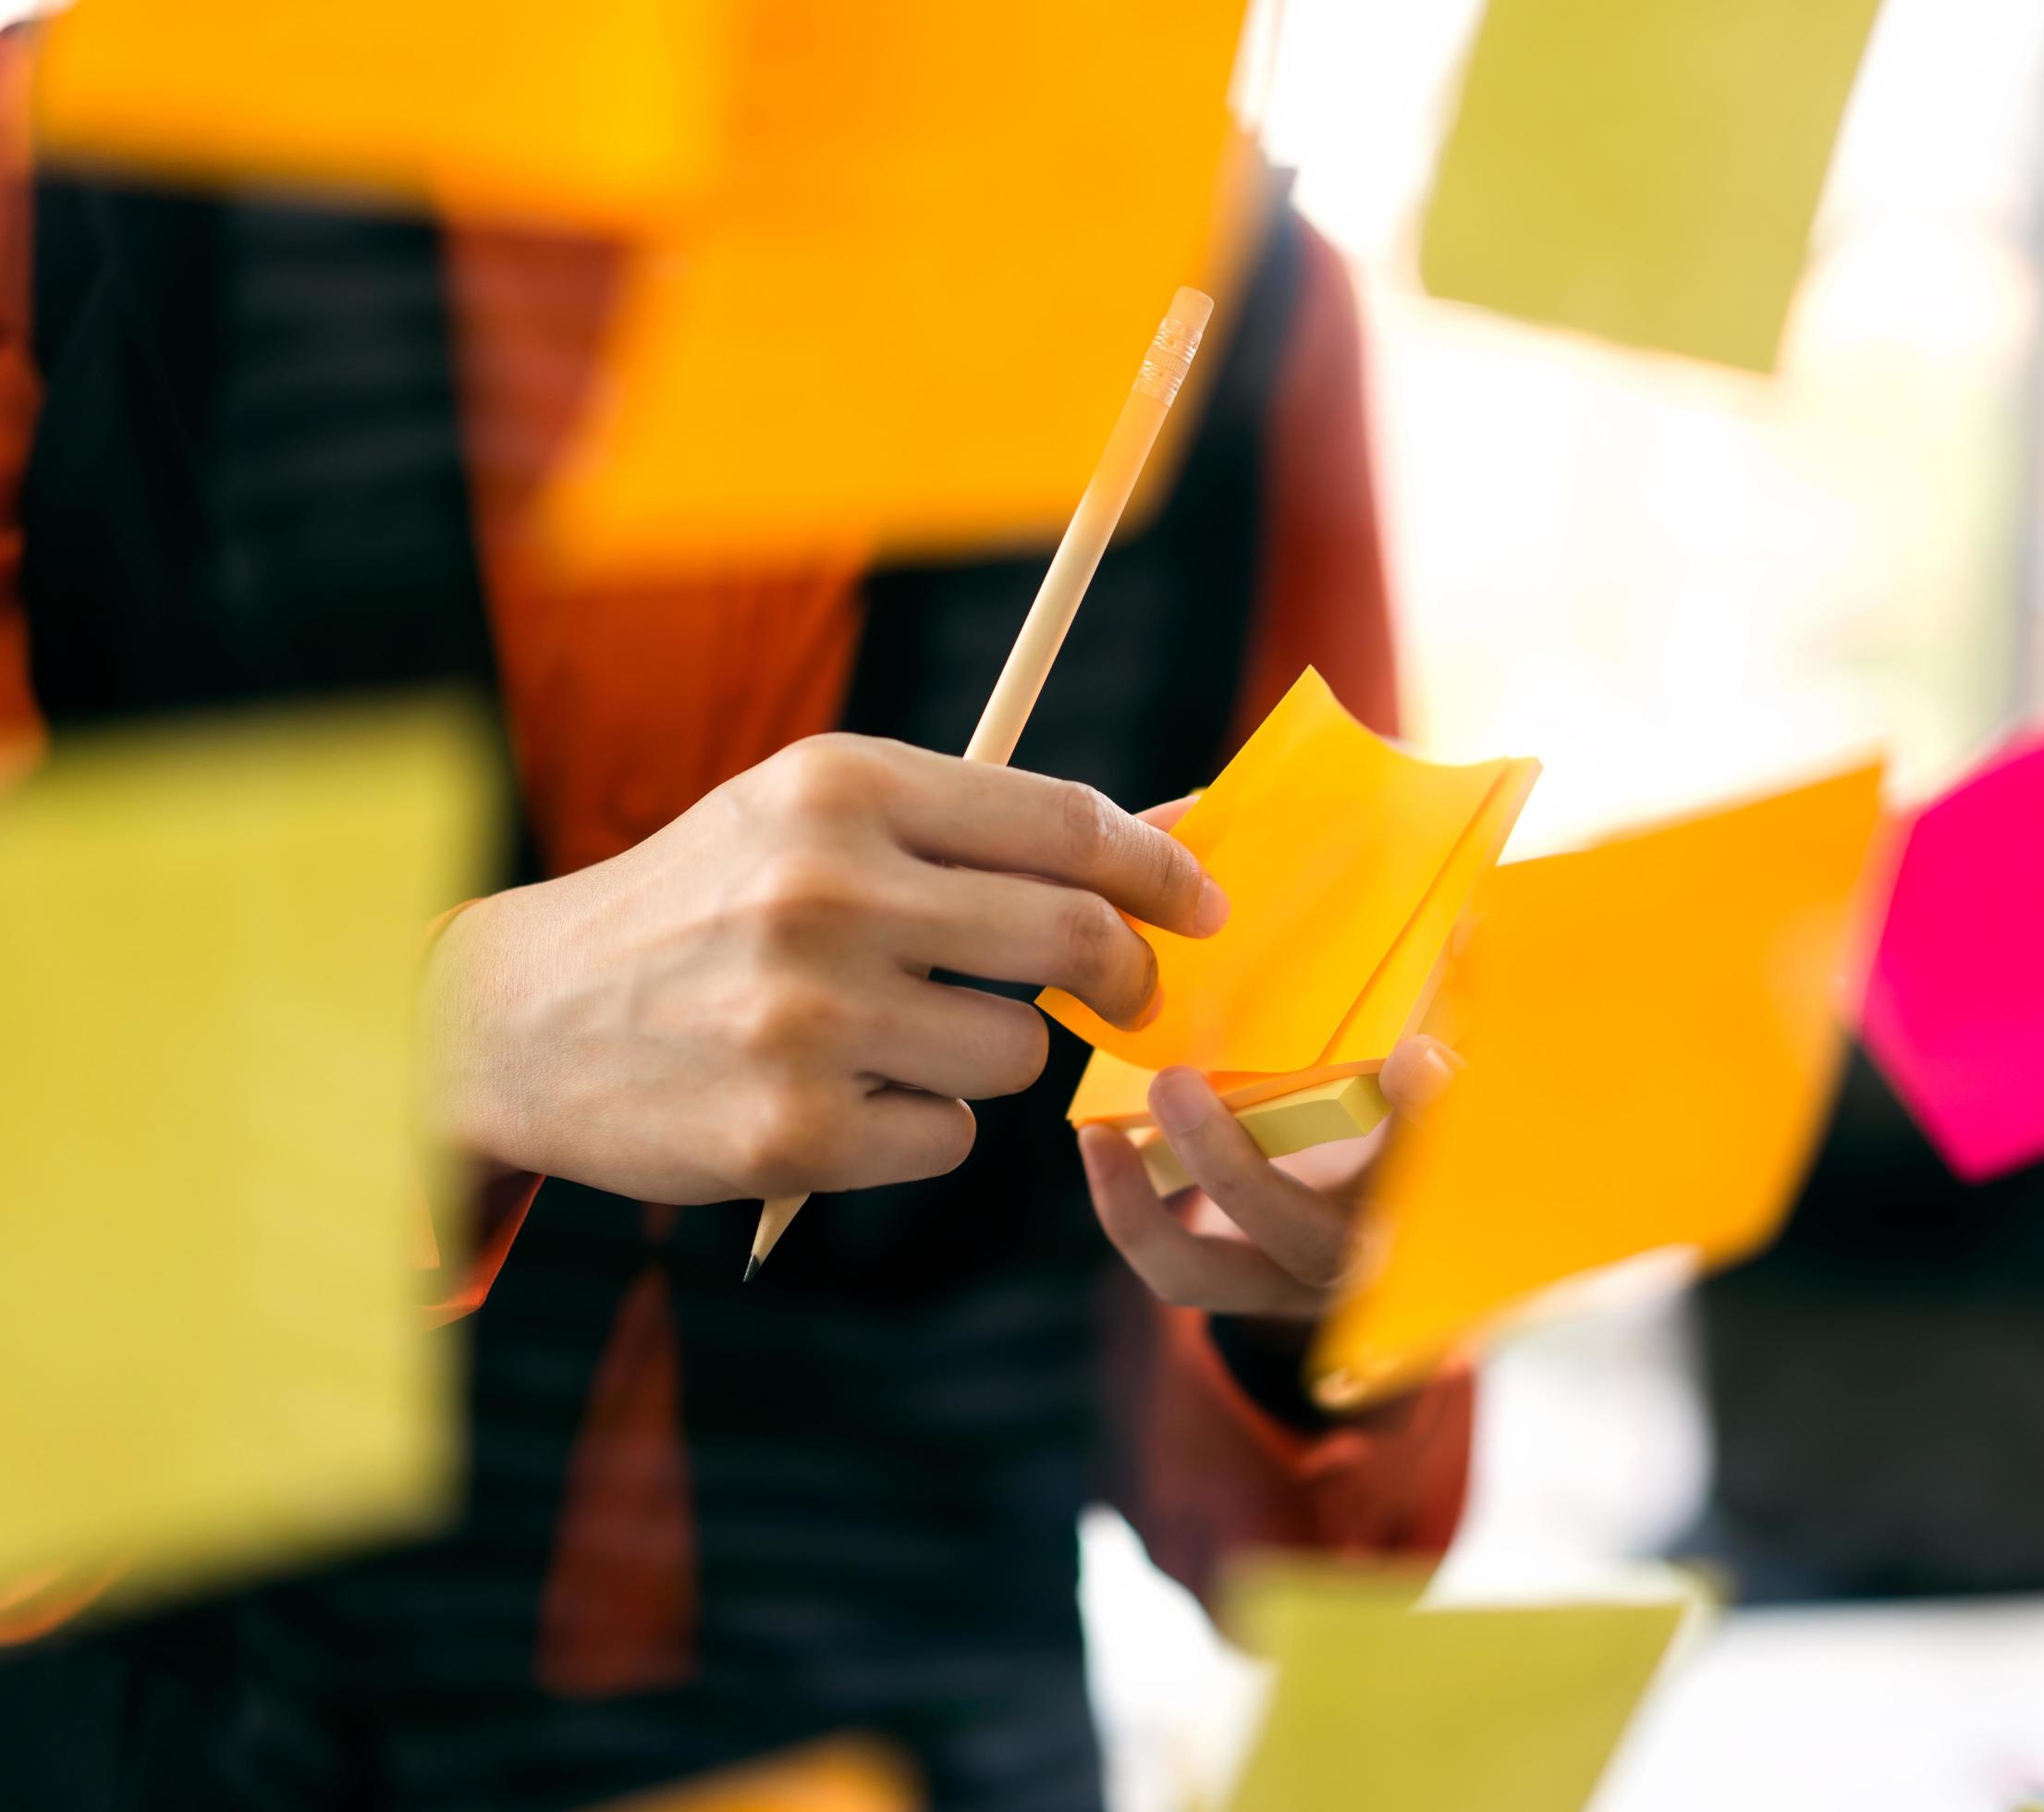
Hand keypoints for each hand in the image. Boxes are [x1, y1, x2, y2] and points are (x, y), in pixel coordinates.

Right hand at [422, 735, 1225, 1203]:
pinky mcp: (792, 1132)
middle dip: (1128, 975)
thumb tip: (1173, 838)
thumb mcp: (814, 821)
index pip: (1062, 822)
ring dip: (994, 1058)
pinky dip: (922, 1128)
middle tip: (1131, 994)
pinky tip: (842, 1099)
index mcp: (840, 787)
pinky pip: (950, 1139)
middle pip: (1072, 940)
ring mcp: (807, 1015)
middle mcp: (826, 890)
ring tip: (898, 1038)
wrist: (520, 1019)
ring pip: (1018, 1055)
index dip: (1158, 868)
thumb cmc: (702, 906)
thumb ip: (979, 827)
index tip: (1203, 901)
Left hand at [1077, 1034, 1460, 1317]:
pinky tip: (1097, 1143)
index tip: (1419, 1058)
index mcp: (1434, 1192)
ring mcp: (1301, 1278)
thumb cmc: (1407, 1119)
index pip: (1446, 1160)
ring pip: (1224, 1271)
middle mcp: (1372, 1253)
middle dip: (1235, 1171)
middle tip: (1176, 1087)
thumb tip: (1472, 926)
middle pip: (1312, 1242)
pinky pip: (1181, 1270)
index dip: (1436, 1116)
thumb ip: (1456, 1003)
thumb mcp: (1432, 1068)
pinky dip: (1130, 1215)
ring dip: (1146, 1208)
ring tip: (1105, 1132)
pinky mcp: (1245, 1283)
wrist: (1374, 1222)